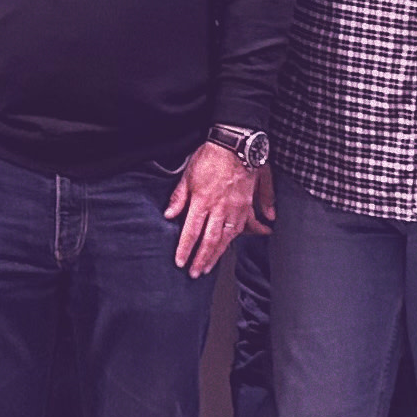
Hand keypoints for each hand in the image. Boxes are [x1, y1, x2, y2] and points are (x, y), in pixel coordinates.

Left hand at [167, 145, 261, 277]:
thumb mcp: (187, 174)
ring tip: (210, 266)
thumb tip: (169, 215)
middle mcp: (220, 208)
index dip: (185, 249)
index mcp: (202, 201)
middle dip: (201, 259)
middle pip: (210, 240)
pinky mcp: (247, 204)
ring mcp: (236, 208)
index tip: (180, 262)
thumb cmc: (210, 156)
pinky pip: (246, 225)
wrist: (235, 144)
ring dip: (218, 254)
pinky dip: (243, 236)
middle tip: (195, 273)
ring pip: (227, 238)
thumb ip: (178, 197)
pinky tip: (238, 243)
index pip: (191, 231)